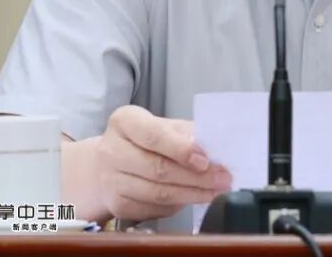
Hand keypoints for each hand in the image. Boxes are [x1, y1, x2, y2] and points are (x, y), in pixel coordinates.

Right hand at [75, 105, 232, 222]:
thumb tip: (216, 148)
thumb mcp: (164, 127)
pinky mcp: (116, 206)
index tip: (205, 160)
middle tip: (222, 179)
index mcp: (125, 121)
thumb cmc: (144, 141)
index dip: (181, 149)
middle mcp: (111, 150)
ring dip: (191, 195)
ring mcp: (110, 181)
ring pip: (157, 193)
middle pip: (158, 168)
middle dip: (195, 177)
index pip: (154, 135)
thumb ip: (187, 134)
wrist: (108, 164)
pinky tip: (192, 199)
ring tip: (214, 192)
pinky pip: (153, 209)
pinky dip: (177, 206)